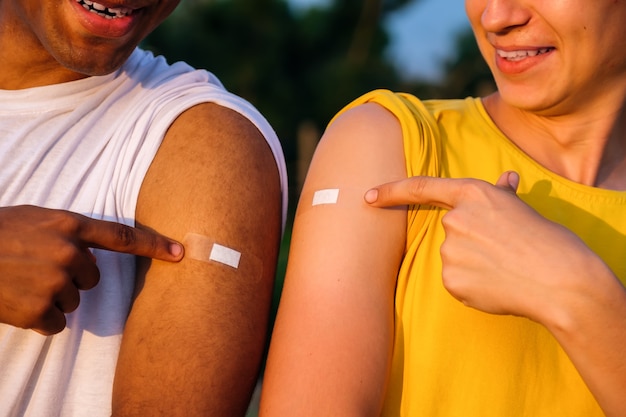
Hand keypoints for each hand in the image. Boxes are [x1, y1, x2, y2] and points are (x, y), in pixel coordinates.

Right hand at [0, 205, 182, 334]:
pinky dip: (42, 319)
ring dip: (53, 297)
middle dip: (71, 277)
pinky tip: (20, 302)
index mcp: (69, 225)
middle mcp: (68, 252)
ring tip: (23, 282)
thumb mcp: (37, 218)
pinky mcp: (39, 310)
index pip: (123, 236)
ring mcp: (54, 282)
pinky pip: (57, 323)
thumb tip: (94, 251)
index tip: (182, 253)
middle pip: (92, 278)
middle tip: (39, 269)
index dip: (155, 245)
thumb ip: (70, 231)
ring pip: (74, 301)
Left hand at [364, 172, 601, 322]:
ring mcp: (450, 250)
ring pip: (452, 257)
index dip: (391, 191)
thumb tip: (507, 179)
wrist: (561, 281)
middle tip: (502, 250)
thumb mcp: (523, 210)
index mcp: (473, 194)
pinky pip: (455, 281)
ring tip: (503, 268)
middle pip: (449, 230)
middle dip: (470, 240)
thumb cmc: (547, 241)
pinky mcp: (451, 280)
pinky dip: (472, 284)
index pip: (421, 188)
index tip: (368, 196)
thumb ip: (502, 195)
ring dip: (472, 263)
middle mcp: (455, 219)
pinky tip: (496, 285)